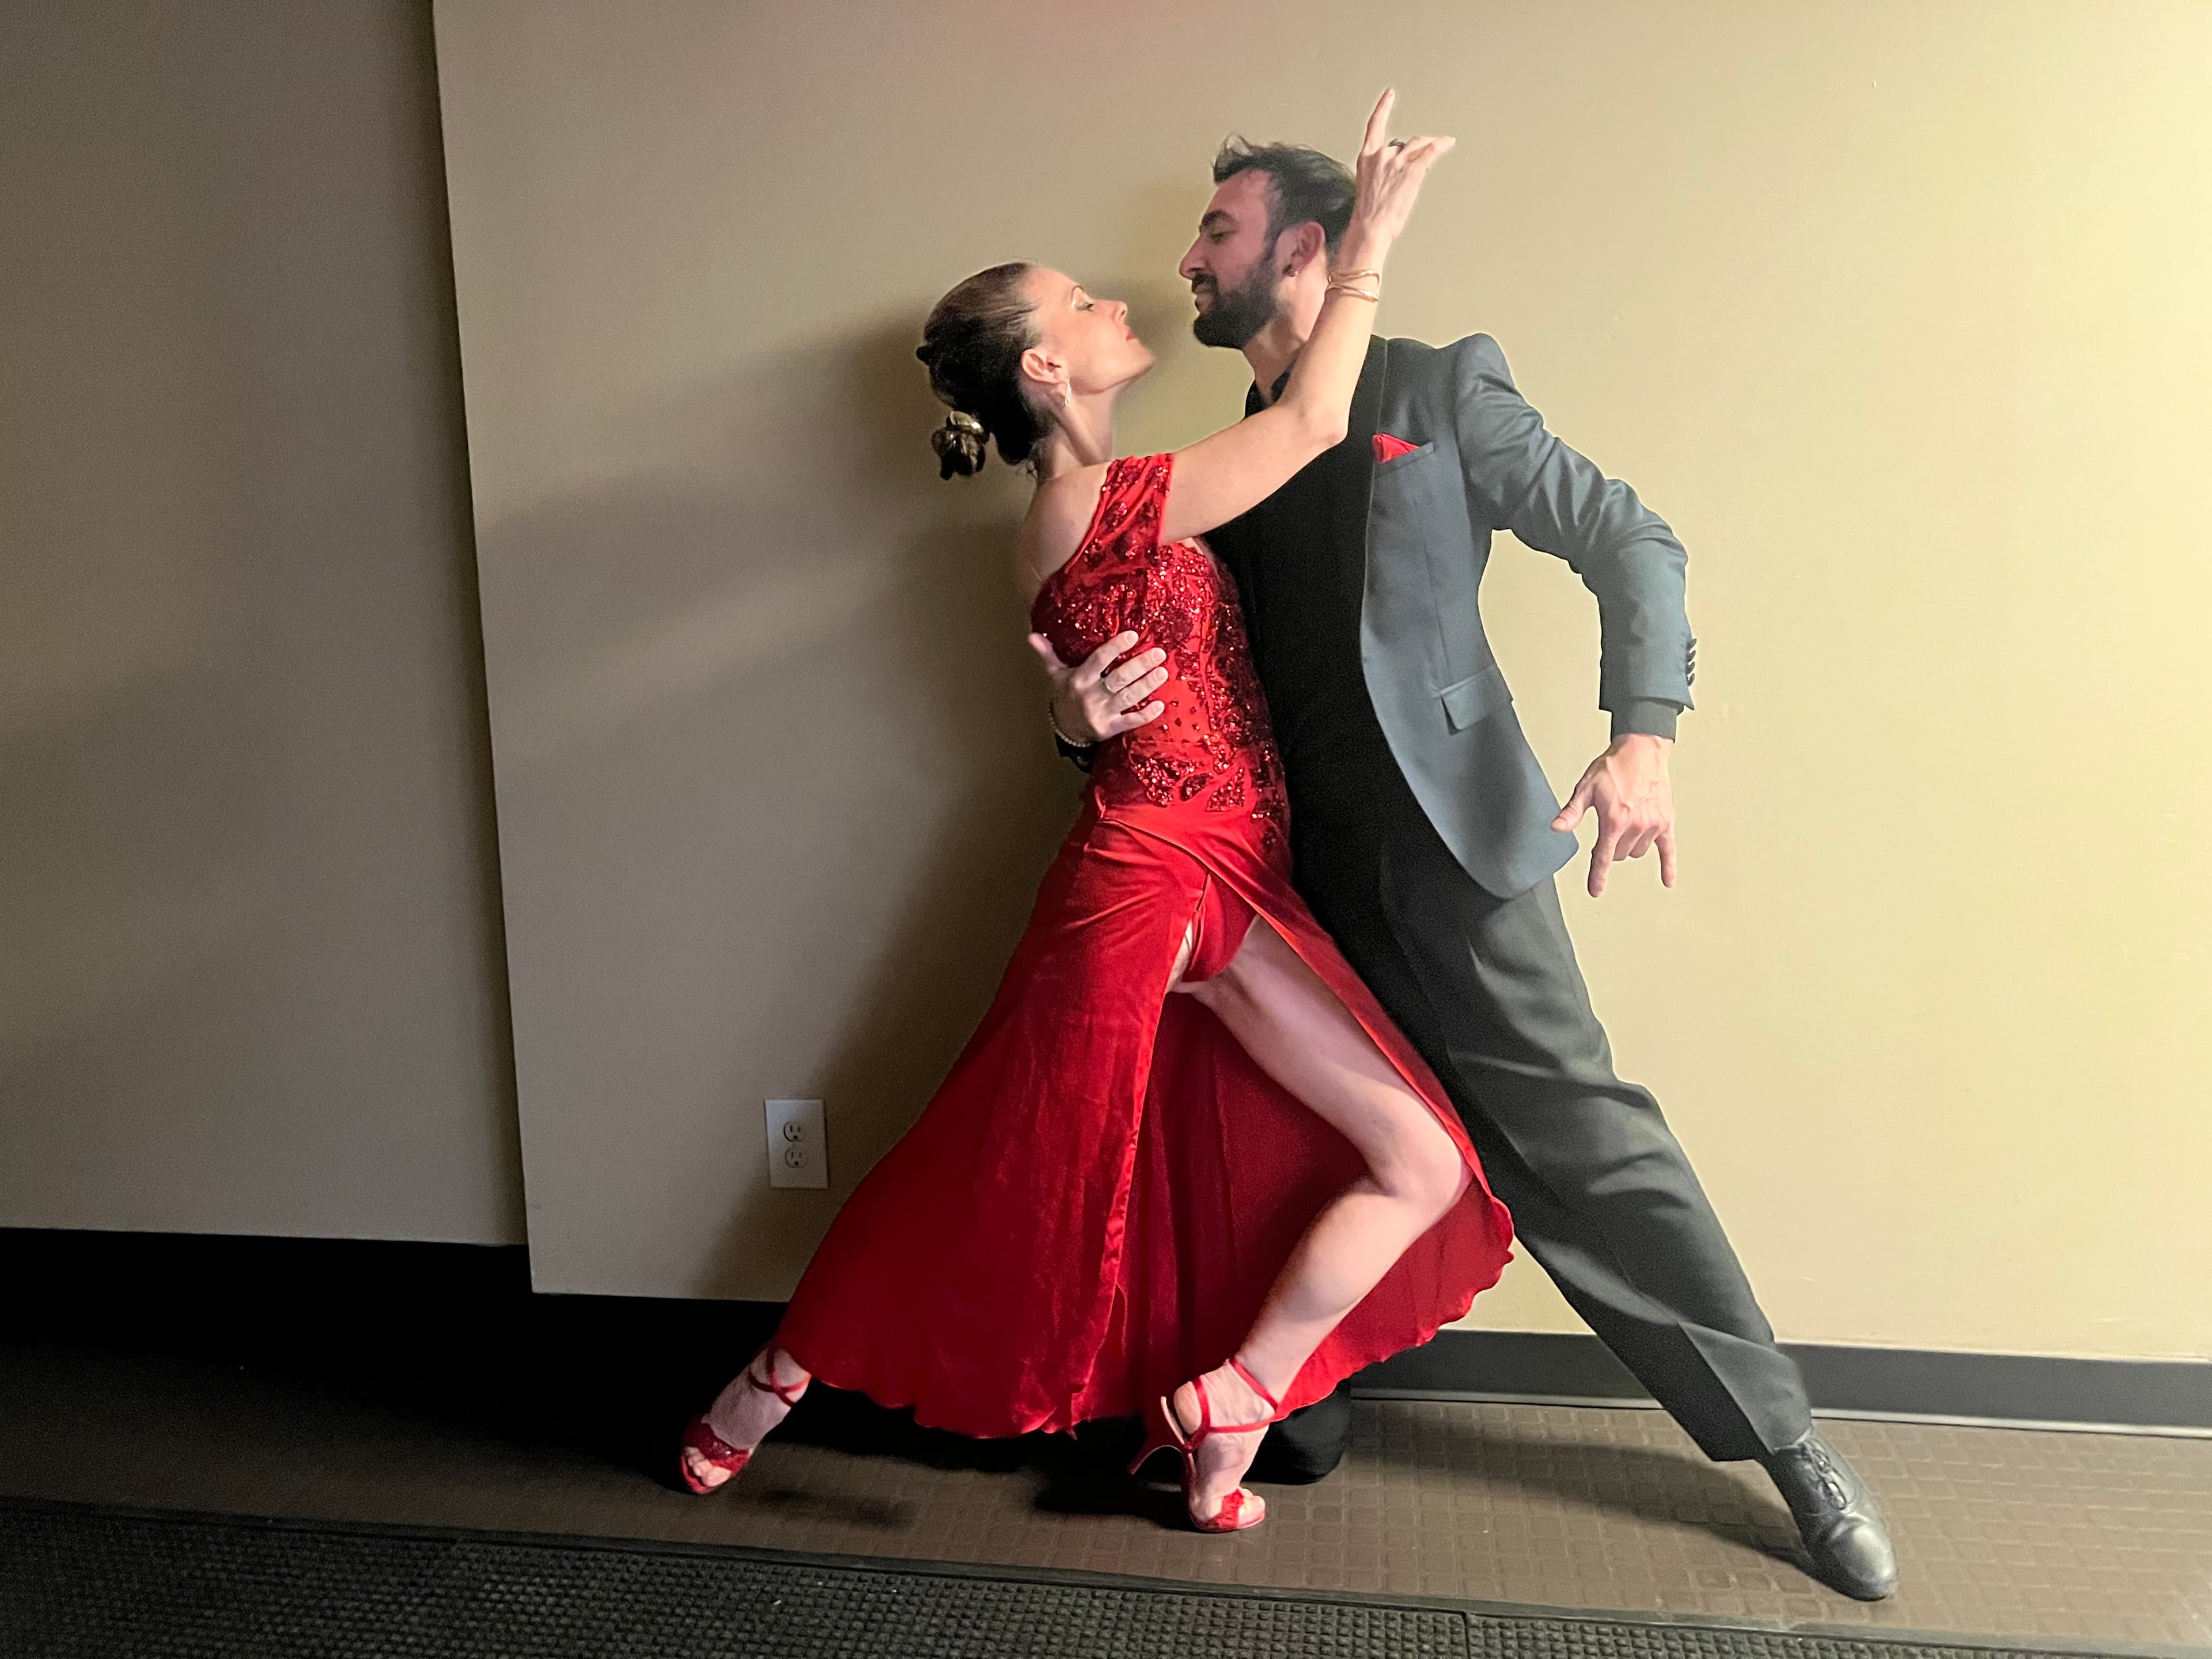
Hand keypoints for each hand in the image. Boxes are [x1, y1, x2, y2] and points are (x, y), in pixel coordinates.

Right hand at [1029, 630, 1167, 745]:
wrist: (1066, 729)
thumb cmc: (1066, 695)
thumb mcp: (1056, 674)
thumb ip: (1048, 654)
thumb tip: (1032, 635)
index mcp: (1079, 679)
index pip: (1098, 660)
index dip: (1115, 647)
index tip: (1132, 635)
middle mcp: (1090, 696)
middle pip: (1118, 678)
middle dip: (1139, 665)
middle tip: (1158, 653)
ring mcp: (1101, 713)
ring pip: (1127, 698)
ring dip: (1146, 685)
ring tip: (1162, 672)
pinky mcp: (1110, 728)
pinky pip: (1130, 721)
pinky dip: (1145, 714)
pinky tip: (1160, 704)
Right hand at [1340, 89, 1454, 267]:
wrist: (1370, 228)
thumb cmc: (1368, 215)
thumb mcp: (1369, 189)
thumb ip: (1381, 174)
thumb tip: (1396, 174)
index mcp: (1366, 158)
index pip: (1375, 125)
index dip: (1383, 108)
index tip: (1390, 95)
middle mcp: (1381, 155)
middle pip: (1403, 141)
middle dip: (1414, 148)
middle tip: (1423, 154)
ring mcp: (1397, 161)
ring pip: (1418, 145)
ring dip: (1429, 145)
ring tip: (1440, 145)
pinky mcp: (1412, 170)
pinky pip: (1430, 152)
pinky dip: (1441, 145)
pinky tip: (1448, 142)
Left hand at [1551, 734, 1676, 896]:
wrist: (1642, 749)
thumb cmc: (1614, 766)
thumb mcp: (1586, 788)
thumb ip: (1572, 812)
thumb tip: (1557, 828)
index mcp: (1614, 820)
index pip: (1604, 857)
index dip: (1597, 876)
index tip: (1595, 890)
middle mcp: (1636, 825)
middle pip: (1620, 854)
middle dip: (1611, 849)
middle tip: (1608, 831)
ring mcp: (1653, 824)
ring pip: (1638, 851)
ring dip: (1629, 846)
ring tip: (1626, 826)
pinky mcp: (1666, 821)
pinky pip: (1668, 849)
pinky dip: (1668, 865)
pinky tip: (1667, 880)